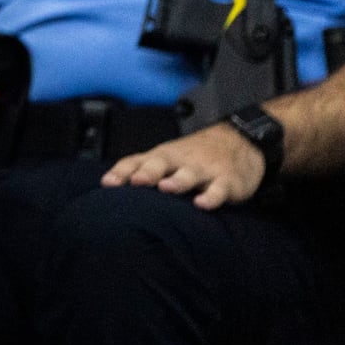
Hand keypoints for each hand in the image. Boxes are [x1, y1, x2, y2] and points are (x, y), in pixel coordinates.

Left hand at [103, 121, 266, 209]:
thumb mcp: (165, 159)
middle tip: (138, 181)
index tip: (108, 184)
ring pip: (190, 174)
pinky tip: (202, 204)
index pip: (137, 161)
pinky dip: (212, 196)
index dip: (122, 172)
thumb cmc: (191, 156)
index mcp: (161, 156)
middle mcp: (180, 161)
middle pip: (161, 163)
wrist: (238, 140)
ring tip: (166, 187)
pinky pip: (219, 189)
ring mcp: (204, 170)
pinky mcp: (227, 182)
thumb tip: (106, 184)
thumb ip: (138, 169)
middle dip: (148, 172)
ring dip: (178, 181)